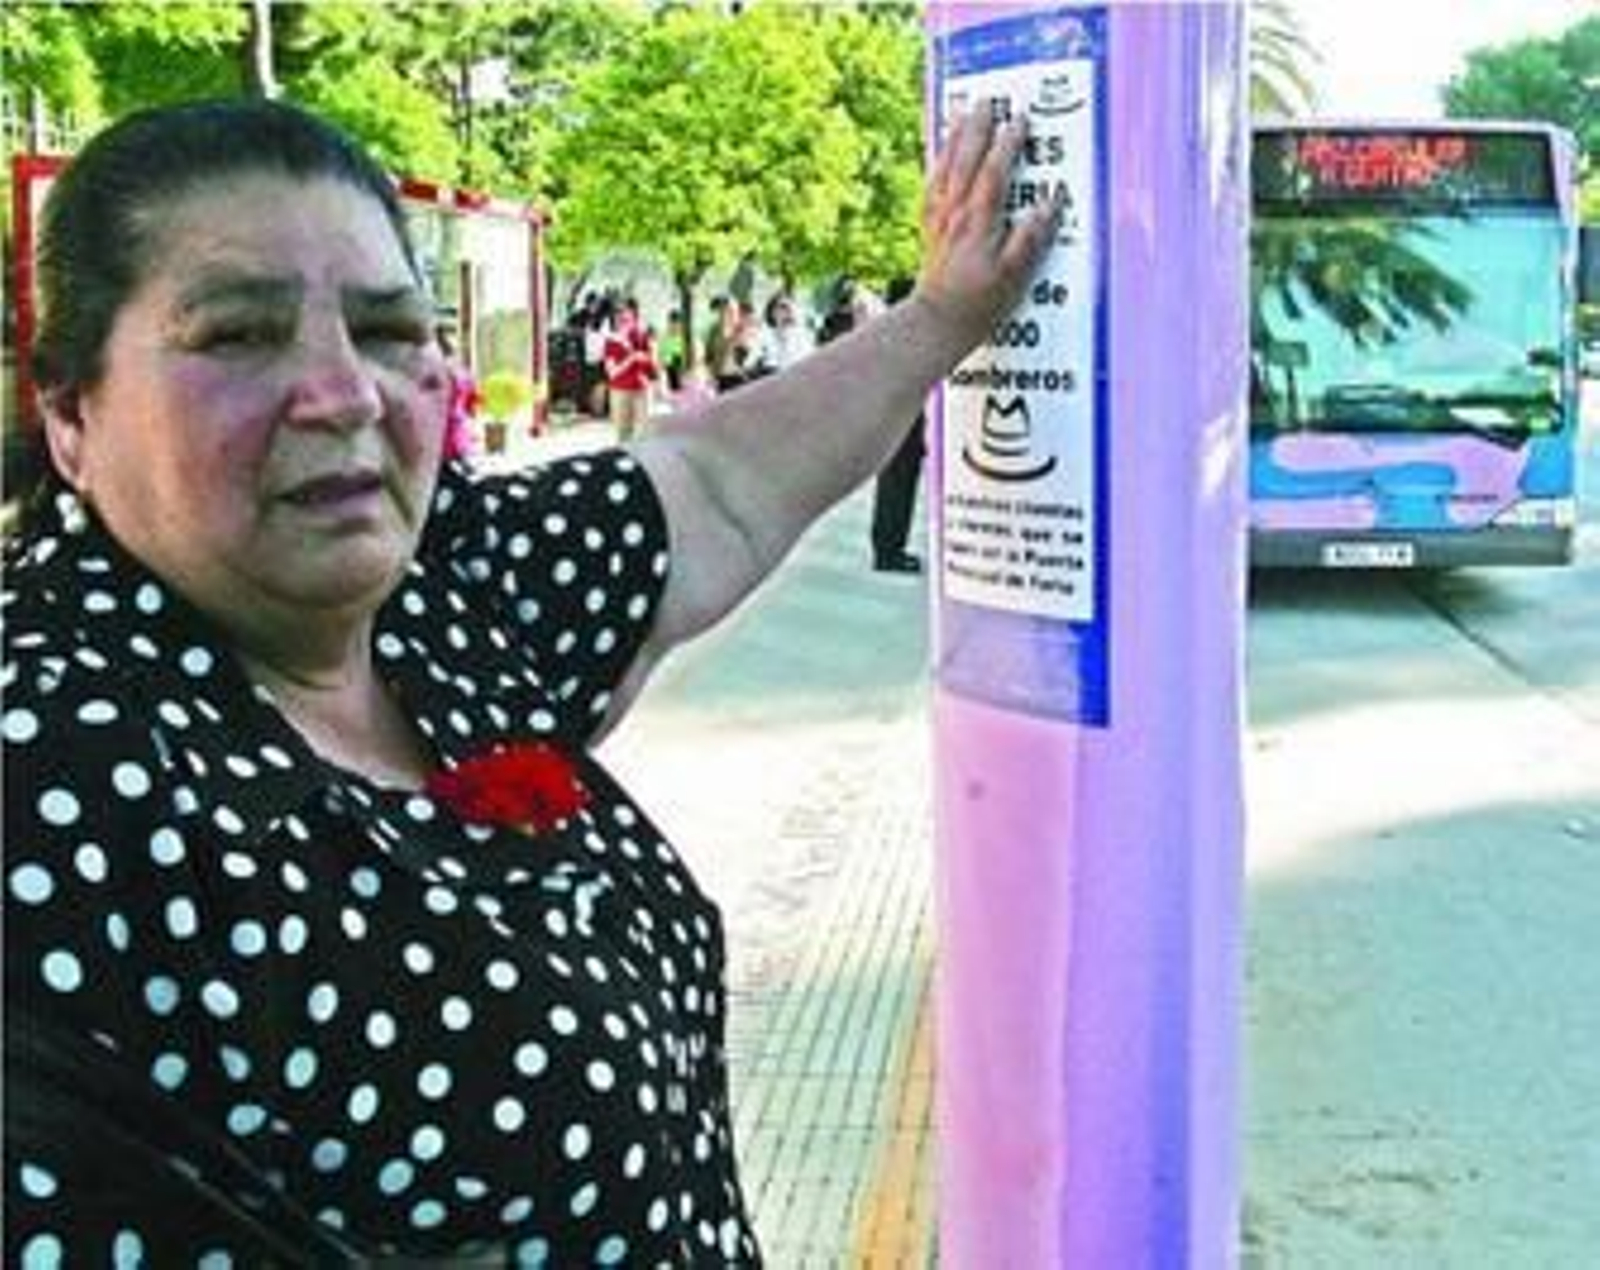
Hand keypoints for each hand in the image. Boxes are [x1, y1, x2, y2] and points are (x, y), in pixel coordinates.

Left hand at [916, 103, 1060, 343]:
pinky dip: (937, 164)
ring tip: (962, 114)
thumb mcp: (1015, 275)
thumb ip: (1031, 237)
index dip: (1008, 145)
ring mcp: (940, 220)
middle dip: (979, 128)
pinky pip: (932, 186)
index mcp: (980, 221)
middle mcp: (956, 214)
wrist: (936, 322)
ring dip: (955, 138)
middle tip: (988, 101)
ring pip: (945, 168)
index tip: (1020, 120)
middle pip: (966, 160)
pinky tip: (940, 156)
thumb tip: (1049, 202)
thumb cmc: (978, 303)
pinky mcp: (930, 229)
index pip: (995, 172)